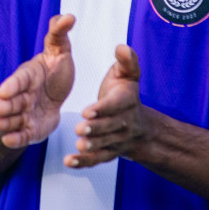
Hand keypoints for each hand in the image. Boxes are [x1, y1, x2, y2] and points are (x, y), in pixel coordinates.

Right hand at [0, 14, 75, 148]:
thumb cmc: (55, 70)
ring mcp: (24, 112)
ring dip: (4, 122)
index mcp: (28, 76)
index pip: (18, 80)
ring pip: (12, 118)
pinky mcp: (30, 128)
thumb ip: (59, 34)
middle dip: (4, 105)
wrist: (55, 94)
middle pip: (11, 101)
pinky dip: (14, 138)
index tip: (3, 91)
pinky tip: (7, 141)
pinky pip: (21, 134)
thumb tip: (68, 16)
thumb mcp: (60, 50)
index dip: (11, 85)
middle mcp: (22, 95)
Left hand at [67, 44, 151, 167]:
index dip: (103, 109)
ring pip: (105, 145)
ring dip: (92, 147)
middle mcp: (124, 123)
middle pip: (110, 127)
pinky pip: (98, 159)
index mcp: (127, 101)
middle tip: (80, 128)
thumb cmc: (125, 94)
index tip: (88, 111)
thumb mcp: (127, 75)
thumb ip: (126, 61)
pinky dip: (84, 162)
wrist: (140, 126)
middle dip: (96, 129)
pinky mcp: (109, 152)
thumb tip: (122, 47)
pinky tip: (69, 161)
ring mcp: (117, 139)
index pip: (116, 106)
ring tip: (79, 145)